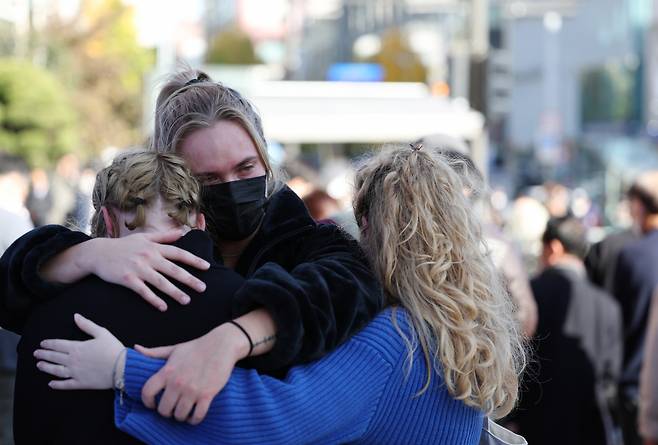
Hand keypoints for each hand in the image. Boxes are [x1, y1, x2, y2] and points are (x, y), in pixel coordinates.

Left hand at [34, 314, 124, 389]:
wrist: (122, 367)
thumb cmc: (113, 349)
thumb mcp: (102, 333)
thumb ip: (87, 325)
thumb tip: (76, 316)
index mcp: (77, 347)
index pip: (58, 344)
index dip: (49, 344)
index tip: (42, 343)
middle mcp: (72, 360)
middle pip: (54, 357)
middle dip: (44, 354)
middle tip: (36, 353)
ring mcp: (75, 372)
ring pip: (56, 370)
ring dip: (46, 367)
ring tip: (39, 365)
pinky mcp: (80, 383)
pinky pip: (65, 384)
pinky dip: (57, 385)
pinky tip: (51, 384)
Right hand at [86, 230, 209, 310]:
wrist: (98, 253)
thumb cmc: (123, 245)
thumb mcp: (144, 237)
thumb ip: (164, 236)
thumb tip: (181, 232)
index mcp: (154, 247)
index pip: (179, 253)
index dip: (194, 260)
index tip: (207, 267)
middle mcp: (149, 257)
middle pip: (173, 270)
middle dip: (190, 280)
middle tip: (203, 289)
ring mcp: (138, 268)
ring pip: (161, 282)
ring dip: (175, 292)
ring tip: (187, 301)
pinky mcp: (128, 279)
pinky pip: (143, 291)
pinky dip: (154, 299)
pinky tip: (163, 307)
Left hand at [137, 323, 247, 424]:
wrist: (221, 345)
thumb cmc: (197, 347)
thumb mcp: (174, 349)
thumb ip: (154, 352)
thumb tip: (136, 348)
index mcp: (167, 371)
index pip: (147, 392)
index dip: (147, 402)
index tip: (152, 404)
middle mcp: (177, 383)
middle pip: (164, 410)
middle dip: (166, 412)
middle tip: (171, 408)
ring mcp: (192, 390)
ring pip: (180, 415)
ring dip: (180, 416)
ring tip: (183, 412)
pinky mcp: (207, 394)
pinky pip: (197, 416)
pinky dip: (194, 419)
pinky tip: (194, 416)